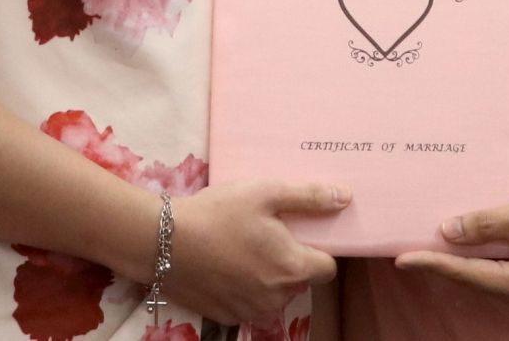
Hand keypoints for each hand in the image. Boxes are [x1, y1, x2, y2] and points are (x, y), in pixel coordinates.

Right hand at [165, 181, 348, 325]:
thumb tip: (346, 198)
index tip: (299, 233)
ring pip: (274, 294)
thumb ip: (309, 197)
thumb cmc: (219, 212)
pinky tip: (225, 263)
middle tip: (265, 232)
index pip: (328, 268)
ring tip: (242, 246)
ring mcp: (250, 311)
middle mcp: (276, 298)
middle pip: (299, 280)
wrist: (163, 241)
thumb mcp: (266, 192)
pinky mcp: (227, 316)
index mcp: (292, 269)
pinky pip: (249, 303)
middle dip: (289, 259)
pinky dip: (244, 287)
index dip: (318, 249)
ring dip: (267, 276)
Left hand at [393, 183, 508, 307]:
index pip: (465, 273)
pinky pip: (493, 266)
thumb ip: (486, 223)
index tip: (401, 258)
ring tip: (424, 242)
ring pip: (480, 273)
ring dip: (454, 258)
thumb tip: (446, 231)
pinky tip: (459, 239)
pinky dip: (474, 254)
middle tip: (404, 248)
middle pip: (469, 277)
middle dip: (438, 263)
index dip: (432, 262)